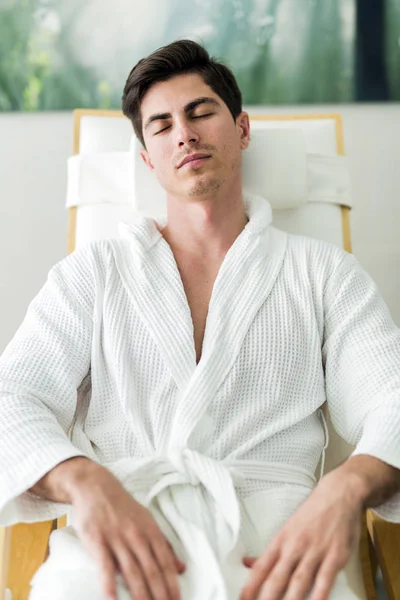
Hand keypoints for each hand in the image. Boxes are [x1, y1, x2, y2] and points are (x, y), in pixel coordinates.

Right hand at [68, 463, 184, 599]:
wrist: (96, 487)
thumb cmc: (123, 507)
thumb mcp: (147, 521)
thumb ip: (163, 544)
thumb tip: (181, 568)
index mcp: (150, 530)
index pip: (165, 562)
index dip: (172, 583)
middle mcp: (137, 535)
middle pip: (151, 570)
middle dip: (160, 594)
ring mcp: (117, 538)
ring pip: (132, 571)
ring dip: (140, 595)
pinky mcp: (97, 540)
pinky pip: (105, 566)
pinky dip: (109, 585)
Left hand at [240, 470, 363, 599]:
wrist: (338, 494)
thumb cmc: (312, 512)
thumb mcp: (287, 528)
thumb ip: (270, 551)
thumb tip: (248, 563)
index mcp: (281, 540)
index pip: (261, 567)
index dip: (251, 586)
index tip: (243, 599)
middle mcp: (295, 546)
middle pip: (277, 578)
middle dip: (267, 597)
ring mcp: (315, 551)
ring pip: (299, 582)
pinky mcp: (335, 555)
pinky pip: (325, 580)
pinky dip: (319, 595)